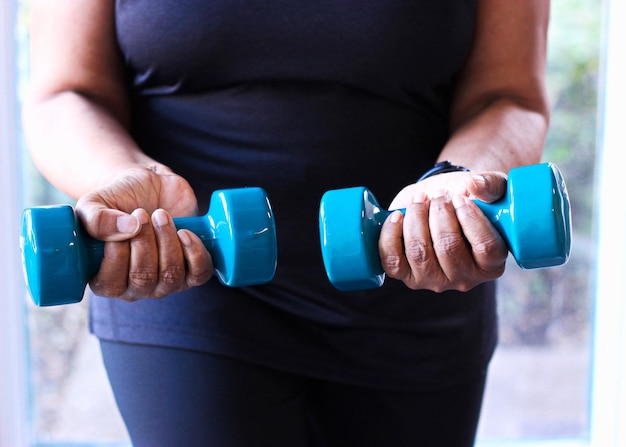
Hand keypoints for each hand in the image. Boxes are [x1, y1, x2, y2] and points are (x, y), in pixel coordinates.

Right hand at [75, 166, 212, 300]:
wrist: (149, 187)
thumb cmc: (117, 201)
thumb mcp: (94, 205)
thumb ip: (97, 220)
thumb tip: (127, 228)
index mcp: (105, 279)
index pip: (111, 286)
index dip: (117, 256)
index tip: (124, 226)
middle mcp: (135, 287)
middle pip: (143, 280)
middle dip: (144, 243)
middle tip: (143, 214)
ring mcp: (165, 281)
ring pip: (170, 275)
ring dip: (167, 241)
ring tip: (161, 215)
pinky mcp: (191, 269)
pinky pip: (199, 273)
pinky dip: (194, 252)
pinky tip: (184, 232)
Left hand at [379, 170, 508, 291]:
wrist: (437, 201)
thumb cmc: (465, 198)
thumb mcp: (486, 187)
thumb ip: (490, 184)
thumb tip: (476, 186)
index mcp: (491, 263)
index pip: (486, 247)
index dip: (470, 219)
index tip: (459, 198)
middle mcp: (464, 278)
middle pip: (448, 249)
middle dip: (439, 213)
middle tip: (438, 194)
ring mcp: (433, 280)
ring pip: (419, 252)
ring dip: (416, 219)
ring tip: (420, 200)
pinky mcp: (406, 275)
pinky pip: (392, 261)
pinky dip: (391, 235)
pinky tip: (397, 216)